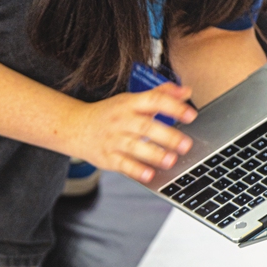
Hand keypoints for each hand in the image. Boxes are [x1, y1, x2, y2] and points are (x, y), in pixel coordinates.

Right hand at [71, 83, 195, 182]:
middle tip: (186, 144)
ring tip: (171, 160)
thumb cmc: (110, 114)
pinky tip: (149, 175)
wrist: (76, 127)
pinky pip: (122, 164)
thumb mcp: (131, 100)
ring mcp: (113, 139)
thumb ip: (160, 95)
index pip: (153, 101)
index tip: (191, 115)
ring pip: (134, 146)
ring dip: (154, 154)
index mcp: (130, 103)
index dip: (173, 107)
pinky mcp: (107, 157)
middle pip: (145, 126)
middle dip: (167, 136)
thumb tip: (186, 91)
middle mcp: (122, 120)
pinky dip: (136, 170)